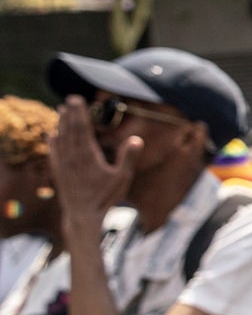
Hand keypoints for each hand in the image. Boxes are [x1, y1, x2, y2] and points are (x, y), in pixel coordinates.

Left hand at [47, 100, 138, 234]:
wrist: (83, 216)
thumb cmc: (106, 197)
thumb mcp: (123, 178)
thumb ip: (129, 157)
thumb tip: (137, 138)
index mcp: (88, 156)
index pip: (82, 128)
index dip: (80, 113)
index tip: (78, 99)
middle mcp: (72, 157)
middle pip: (70, 130)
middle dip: (70, 113)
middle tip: (70, 99)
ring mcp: (63, 164)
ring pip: (60, 138)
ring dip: (61, 123)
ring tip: (61, 110)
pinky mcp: (58, 172)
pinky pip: (53, 152)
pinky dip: (52, 141)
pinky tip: (51, 134)